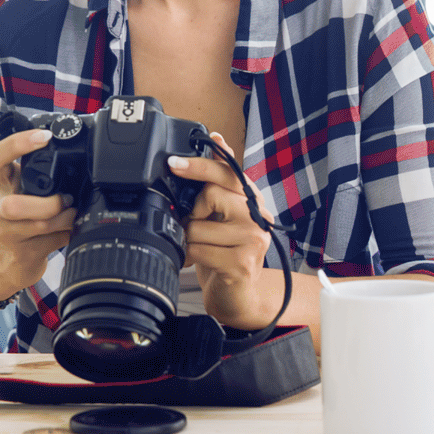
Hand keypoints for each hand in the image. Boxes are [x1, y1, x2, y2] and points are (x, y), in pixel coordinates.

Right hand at [0, 128, 76, 303]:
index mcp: (3, 184)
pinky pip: (53, 242)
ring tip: (73, 214)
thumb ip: (39, 172)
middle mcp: (1, 208)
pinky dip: (68, 234)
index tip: (45, 136)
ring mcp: (10, 234)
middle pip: (13, 206)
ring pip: (40, 225)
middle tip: (65, 199)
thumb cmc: (18, 218)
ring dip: (65, 219)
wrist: (3, 262)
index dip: (16, 144)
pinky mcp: (23, 254)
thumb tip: (78, 155)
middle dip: (48, 204)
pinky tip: (69, 229)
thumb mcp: (21, 190)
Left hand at [168, 134, 277, 329]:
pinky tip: (199, 261)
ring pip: (198, 225)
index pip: (228, 170)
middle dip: (193, 212)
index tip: (174, 163)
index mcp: (252, 197)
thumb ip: (220, 179)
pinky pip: (199, 249)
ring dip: (189, 238)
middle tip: (197, 225)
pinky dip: (190, 256)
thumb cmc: (227, 250)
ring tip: (199, 246)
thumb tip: (218, 137)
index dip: (200, 165)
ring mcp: (253, 239)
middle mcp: (258, 215)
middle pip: (210, 193)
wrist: (239, 296)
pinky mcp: (242, 263)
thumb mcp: (224, 212)